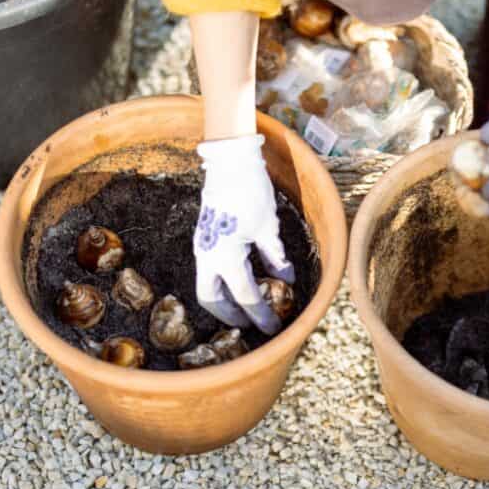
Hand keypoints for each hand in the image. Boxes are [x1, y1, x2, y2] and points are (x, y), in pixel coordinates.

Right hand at [194, 134, 294, 334]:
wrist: (230, 161)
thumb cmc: (251, 192)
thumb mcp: (267, 227)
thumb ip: (275, 257)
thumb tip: (286, 280)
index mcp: (225, 257)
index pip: (245, 296)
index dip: (261, 314)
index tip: (274, 327)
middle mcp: (207, 256)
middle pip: (212, 299)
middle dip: (231, 315)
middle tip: (252, 322)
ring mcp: (203, 246)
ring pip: (207, 284)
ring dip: (225, 299)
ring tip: (247, 306)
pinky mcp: (205, 237)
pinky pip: (210, 268)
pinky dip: (224, 280)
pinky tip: (242, 279)